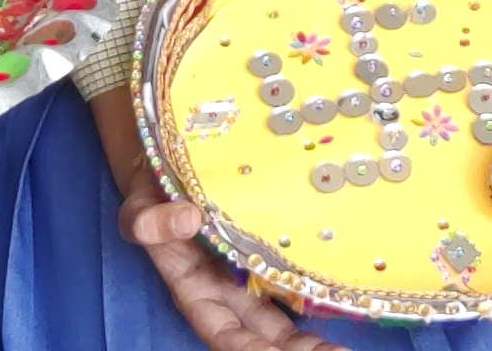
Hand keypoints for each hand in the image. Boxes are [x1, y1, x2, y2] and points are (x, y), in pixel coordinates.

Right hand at [103, 89, 340, 350]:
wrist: (172, 160)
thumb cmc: (152, 190)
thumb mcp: (140, 205)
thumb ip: (150, 221)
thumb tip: (186, 220)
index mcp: (196, 291)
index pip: (227, 336)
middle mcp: (228, 290)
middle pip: (266, 336)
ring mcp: (254, 271)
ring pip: (287, 314)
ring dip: (313, 337)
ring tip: (346, 349)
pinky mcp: (275, 248)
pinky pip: (299, 275)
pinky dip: (321, 290)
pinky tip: (350, 300)